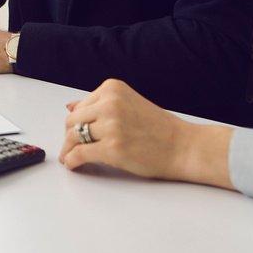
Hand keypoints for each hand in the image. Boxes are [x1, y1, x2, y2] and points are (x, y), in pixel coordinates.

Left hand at [58, 79, 234, 187]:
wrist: (183, 147)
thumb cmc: (160, 128)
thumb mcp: (128, 104)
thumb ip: (100, 105)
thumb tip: (70, 106)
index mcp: (112, 88)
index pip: (80, 106)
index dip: (77, 123)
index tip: (77, 133)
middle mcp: (110, 103)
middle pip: (72, 122)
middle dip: (70, 136)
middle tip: (71, 148)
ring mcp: (111, 126)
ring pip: (73, 138)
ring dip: (68, 149)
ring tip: (69, 156)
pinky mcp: (112, 148)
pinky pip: (79, 154)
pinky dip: (71, 160)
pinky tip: (72, 164)